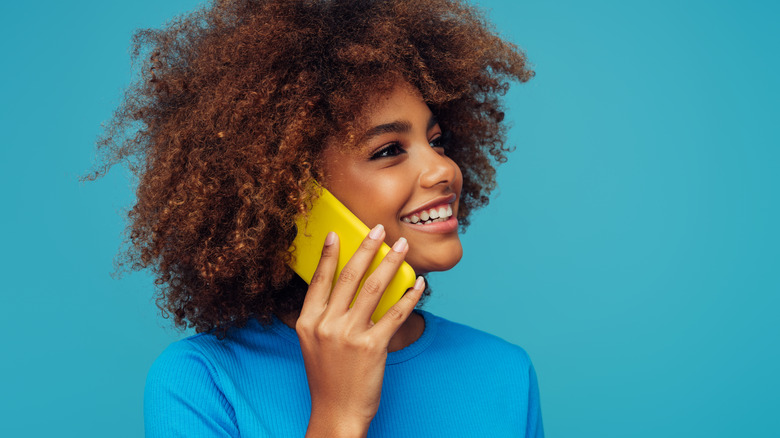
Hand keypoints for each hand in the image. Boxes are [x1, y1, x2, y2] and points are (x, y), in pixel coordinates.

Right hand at [297, 224, 424, 436]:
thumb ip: (322, 317)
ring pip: (374, 288)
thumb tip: (342, 288)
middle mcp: (326, 325)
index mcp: (308, 322)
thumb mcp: (312, 344)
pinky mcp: (372, 347)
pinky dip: (409, 296)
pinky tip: (418, 284)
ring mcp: (348, 335)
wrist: (336, 414)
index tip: (335, 234)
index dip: (327, 255)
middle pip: (349, 277)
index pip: (319, 280)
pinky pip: (395, 314)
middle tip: (379, 229)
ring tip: (402, 247)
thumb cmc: (327, 378)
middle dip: (366, 248)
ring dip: (390, 263)